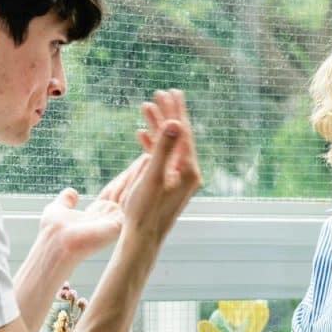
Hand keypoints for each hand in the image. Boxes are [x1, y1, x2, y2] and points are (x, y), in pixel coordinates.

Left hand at [39, 155, 149, 261]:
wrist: (56, 242)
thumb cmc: (53, 230)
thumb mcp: (58, 209)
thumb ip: (66, 201)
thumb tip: (71, 192)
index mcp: (97, 213)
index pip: (114, 191)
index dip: (124, 178)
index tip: (133, 166)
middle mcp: (109, 216)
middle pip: (126, 191)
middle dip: (137, 174)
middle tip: (149, 156)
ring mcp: (116, 221)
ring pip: (132, 194)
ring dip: (141, 177)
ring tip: (151, 159)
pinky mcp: (120, 224)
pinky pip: (132, 202)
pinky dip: (139, 187)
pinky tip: (148, 174)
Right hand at [122, 90, 200, 239]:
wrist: (141, 240)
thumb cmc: (145, 212)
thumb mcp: (153, 177)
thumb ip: (163, 148)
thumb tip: (176, 123)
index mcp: (189, 171)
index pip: (184, 134)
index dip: (176, 111)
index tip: (170, 92)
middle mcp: (188, 175)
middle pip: (179, 137)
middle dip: (169, 114)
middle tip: (161, 92)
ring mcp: (179, 180)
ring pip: (169, 146)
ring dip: (158, 127)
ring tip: (147, 107)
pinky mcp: (168, 185)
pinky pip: (162, 159)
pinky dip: (153, 145)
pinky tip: (142, 134)